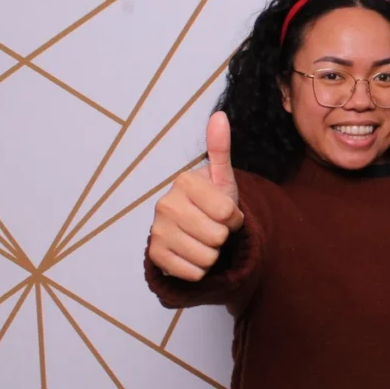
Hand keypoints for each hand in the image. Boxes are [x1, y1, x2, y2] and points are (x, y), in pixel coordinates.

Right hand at [147, 111, 243, 280]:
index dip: (234, 217)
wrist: (192, 229)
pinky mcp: (154, 256)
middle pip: (218, 237)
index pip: (229, 213)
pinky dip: (199, 269)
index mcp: (184, 181)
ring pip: (207, 257)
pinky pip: (193, 273)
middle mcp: (165, 204)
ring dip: (213, 254)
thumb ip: (220, 149)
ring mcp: (157, 230)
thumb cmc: (211, 202)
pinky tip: (192, 254)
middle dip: (223, 236)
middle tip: (213, 227)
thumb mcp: (222, 177)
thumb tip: (219, 115)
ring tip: (204, 240)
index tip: (224, 211)